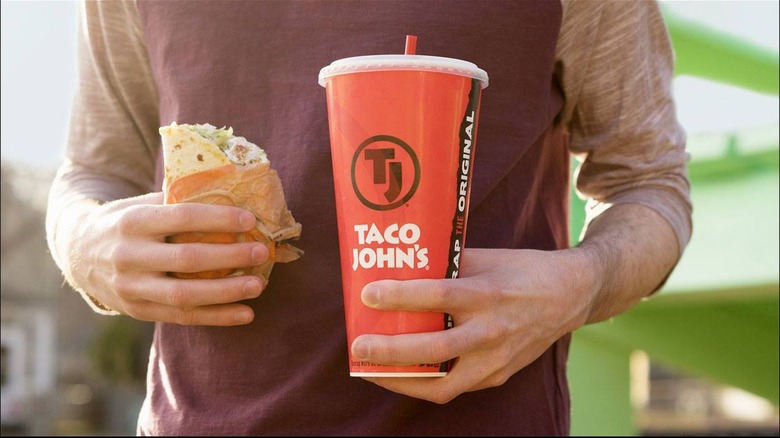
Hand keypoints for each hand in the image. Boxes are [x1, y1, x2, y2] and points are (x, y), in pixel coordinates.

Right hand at [59, 192, 269, 325]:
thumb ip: (175, 201)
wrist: (76, 252)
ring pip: (185, 295)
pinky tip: (245, 314)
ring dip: (227, 293)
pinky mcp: (138, 311)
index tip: (250, 219)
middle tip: (261, 252)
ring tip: (258, 285)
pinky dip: (217, 317)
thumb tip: (230, 193)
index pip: (182, 218)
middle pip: (187, 260)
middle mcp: (129, 256)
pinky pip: (182, 317)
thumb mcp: (139, 203)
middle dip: (229, 257)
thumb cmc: (123, 222)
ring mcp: (132, 287)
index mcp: (132, 222)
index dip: (218, 218)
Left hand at [350, 247, 594, 403]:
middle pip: (434, 349)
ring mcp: (497, 359)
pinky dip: (425, 384)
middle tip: (358, 346)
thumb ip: (448, 263)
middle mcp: (493, 330)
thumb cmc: (523, 271)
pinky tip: (401, 375)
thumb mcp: (488, 257)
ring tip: (371, 370)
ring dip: (401, 381)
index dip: (400, 296)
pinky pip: (455, 387)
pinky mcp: (498, 375)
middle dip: (389, 351)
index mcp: (489, 293)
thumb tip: (404, 263)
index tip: (368, 294)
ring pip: (442, 384)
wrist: (570, 296)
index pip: (439, 296)